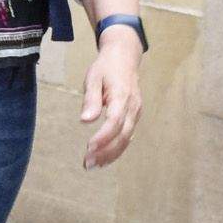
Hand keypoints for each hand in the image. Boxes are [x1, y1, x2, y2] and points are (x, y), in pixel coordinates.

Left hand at [79, 26, 143, 169]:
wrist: (124, 57)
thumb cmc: (106, 67)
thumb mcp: (93, 77)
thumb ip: (91, 99)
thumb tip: (85, 121)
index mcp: (122, 96)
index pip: (115, 122)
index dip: (103, 137)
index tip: (88, 148)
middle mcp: (133, 107)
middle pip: (123, 135)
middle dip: (106, 152)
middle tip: (88, 164)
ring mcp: (136, 112)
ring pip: (127, 139)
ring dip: (111, 154)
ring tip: (93, 165)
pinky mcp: (134, 116)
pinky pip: (127, 135)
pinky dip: (117, 148)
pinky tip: (104, 157)